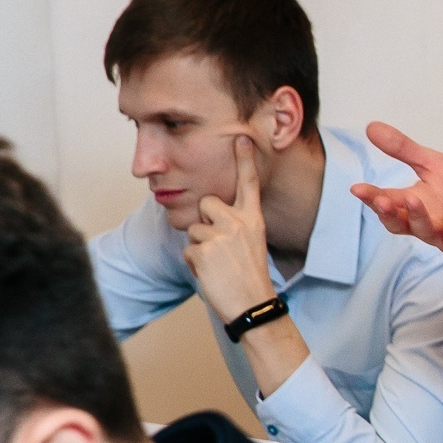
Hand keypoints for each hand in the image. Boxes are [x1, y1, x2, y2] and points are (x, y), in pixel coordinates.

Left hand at [183, 137, 278, 323]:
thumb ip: (236, 224)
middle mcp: (239, 222)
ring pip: (193, 229)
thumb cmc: (250, 277)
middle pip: (207, 203)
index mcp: (254, 219)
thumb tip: (209, 213)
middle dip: (205, 220)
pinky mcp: (203, 250)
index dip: (244, 160)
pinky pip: (188, 250)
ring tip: (218, 265)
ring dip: (199, 248)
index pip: (249, 184)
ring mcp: (220, 235)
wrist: (252, 305)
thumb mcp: (252, 244)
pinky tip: (212, 274)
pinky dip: (195, 264)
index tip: (242, 138)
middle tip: (220, 245)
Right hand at [350, 122, 442, 262]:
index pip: (387, 201)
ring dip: (417, 215)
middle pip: (398, 222)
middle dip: (387, 212)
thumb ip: (405, 150)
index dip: (371, 196)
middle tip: (378, 200)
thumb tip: (370, 127)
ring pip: (424, 231)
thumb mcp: (434, 166)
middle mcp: (424, 222)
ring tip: (412, 198)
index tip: (356, 188)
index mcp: (413, 203)